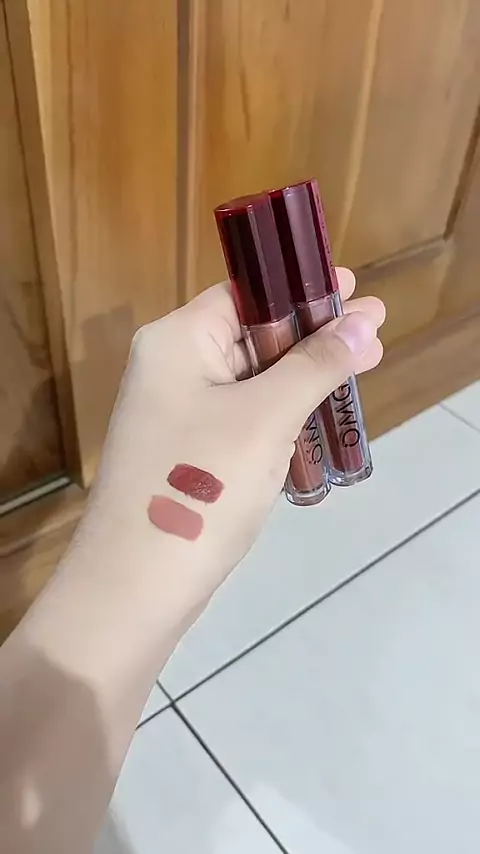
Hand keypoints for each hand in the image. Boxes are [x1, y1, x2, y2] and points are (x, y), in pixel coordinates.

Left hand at [87, 268, 384, 610]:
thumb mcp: (266, 417)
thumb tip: (365, 323)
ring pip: (251, 381)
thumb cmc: (201, 483)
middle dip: (312, 336)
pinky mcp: (189, 453)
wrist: (137, 584)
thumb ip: (316, 366)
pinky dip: (281, 415)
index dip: (301, 290)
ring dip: (301, 378)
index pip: (245, 295)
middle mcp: (171, 368)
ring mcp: (177, 414)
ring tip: (361, 369)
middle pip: (250, 336)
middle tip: (374, 332)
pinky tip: (321, 417)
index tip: (355, 289)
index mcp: (176, 340)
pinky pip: (242, 418)